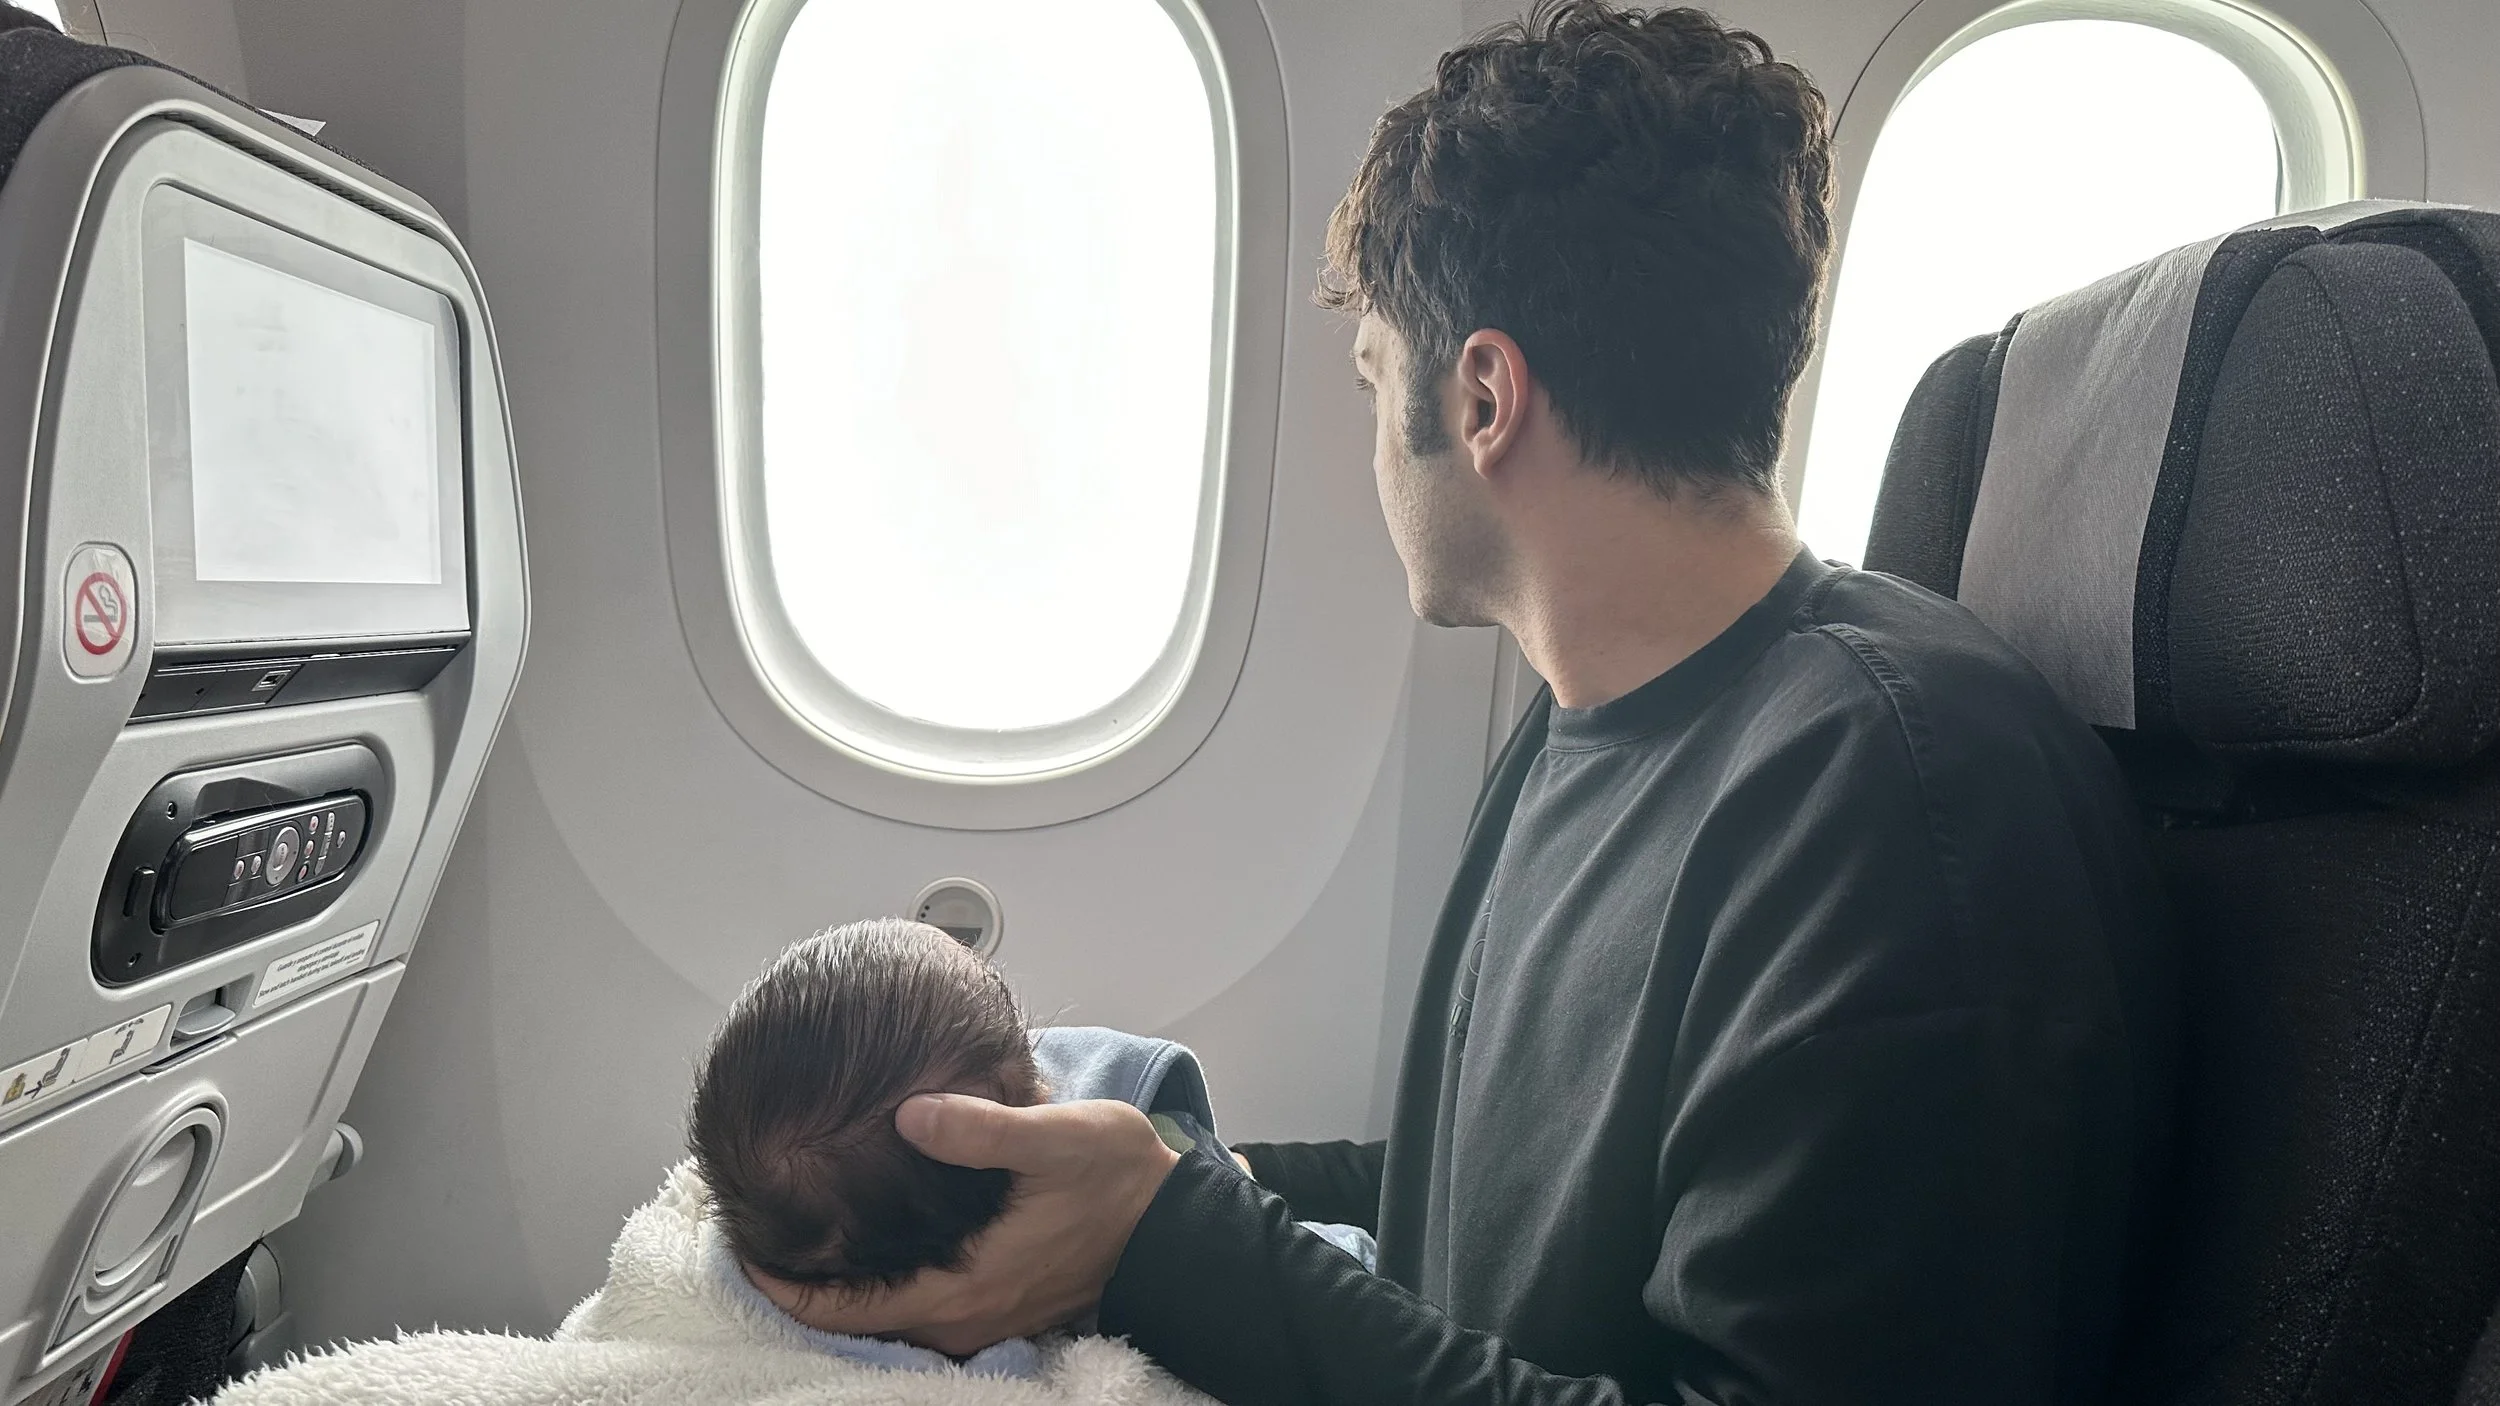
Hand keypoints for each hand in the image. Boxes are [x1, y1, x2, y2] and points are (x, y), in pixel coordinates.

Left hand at [752, 1095, 1181, 1355]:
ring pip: (891, 1320)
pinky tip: (874, 1245)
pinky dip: (884, 1289)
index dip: (788, 1289)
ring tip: (804, 1241)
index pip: (850, 1309)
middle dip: (806, 1289)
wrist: (1182, 1230)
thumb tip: (910, 1112)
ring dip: (845, 1291)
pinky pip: (923, 1312)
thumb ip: (982, 1129)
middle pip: (860, 1323)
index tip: (742, 1255)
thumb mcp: (1055, 1137)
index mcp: (964, 1285)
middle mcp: (966, 1317)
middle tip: (759, 1238)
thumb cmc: (1121, 1181)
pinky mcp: (1003, 1307)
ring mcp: (986, 1319)